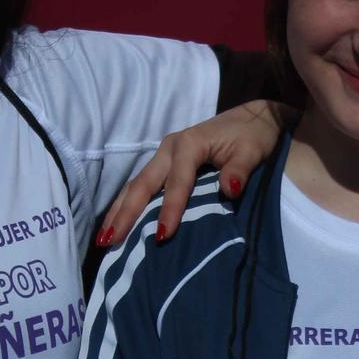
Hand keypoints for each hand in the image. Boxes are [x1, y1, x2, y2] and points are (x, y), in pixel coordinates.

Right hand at [95, 100, 290, 248]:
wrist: (253, 118)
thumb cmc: (253, 135)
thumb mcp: (252, 151)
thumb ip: (239, 170)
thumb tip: (230, 189)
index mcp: (189, 144)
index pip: (177, 181)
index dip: (170, 209)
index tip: (162, 235)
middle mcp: (169, 148)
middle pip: (143, 183)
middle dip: (126, 212)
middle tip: (110, 240)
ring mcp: (163, 154)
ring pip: (136, 184)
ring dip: (119, 210)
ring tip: (104, 238)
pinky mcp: (164, 162)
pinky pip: (142, 185)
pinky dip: (127, 204)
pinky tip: (116, 223)